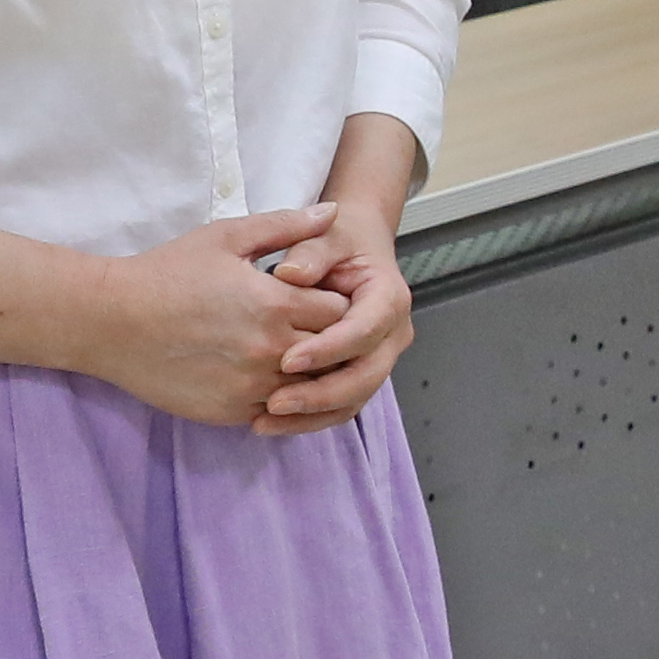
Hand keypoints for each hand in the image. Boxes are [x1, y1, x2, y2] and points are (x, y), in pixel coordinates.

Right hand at [77, 217, 347, 432]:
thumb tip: (334, 211)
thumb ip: (285, 226)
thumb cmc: (167, 272)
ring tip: (284, 347)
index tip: (313, 295)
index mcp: (275, 304)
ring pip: (310, 386)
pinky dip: (278, 393)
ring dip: (306, 369)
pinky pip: (277, 409)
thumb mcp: (226, 237)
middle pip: (332, 350)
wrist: (110, 322)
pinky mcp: (232, 412)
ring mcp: (252, 387)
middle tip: (303, 323)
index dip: (331, 300)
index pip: (340, 310)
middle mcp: (271, 350)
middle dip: (326, 336)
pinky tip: (257, 371)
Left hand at [255, 184, 413, 434]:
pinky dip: (309, 418)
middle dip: (320, 394)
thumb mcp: (326, 236)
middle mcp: (392, 334)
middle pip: (365, 376)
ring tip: (265, 420)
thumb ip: (310, 251)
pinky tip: (271, 422)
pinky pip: (341, 405)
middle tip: (274, 401)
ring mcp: (380, 358)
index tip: (287, 359)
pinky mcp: (361, 373)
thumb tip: (289, 275)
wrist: (356, 246)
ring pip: (354, 399)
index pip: (364, 331)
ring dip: (311, 415)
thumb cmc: (340, 240)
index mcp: (389, 298)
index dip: (328, 349)